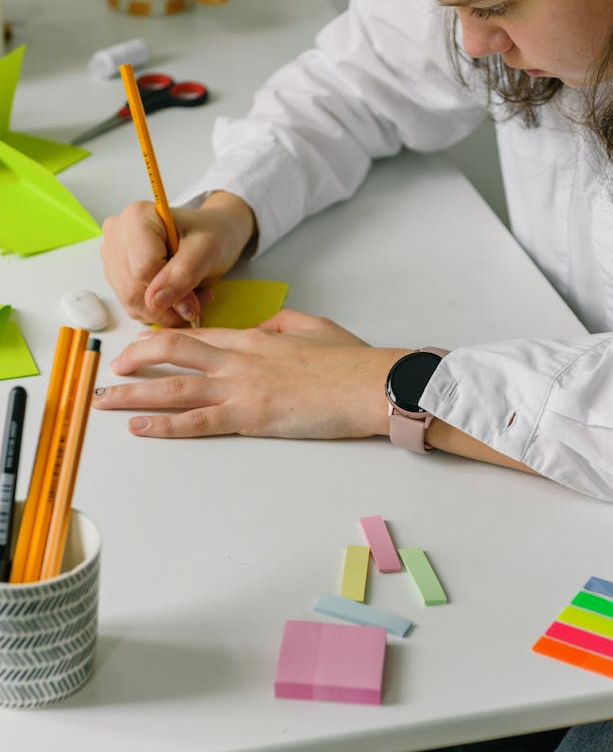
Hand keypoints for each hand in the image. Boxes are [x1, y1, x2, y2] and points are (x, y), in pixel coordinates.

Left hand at [93, 309, 407, 438]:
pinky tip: (139, 427)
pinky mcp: (250, 417)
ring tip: (105, 400)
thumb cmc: (348, 360)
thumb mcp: (312, 327)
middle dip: (134, 361)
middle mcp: (238, 360)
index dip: (162, 339)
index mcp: (253, 338)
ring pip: (174, 388)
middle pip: (172, 353)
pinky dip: (164, 425)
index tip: (141, 346)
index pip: (196, 335)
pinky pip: (197, 422)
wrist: (369, 384)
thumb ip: (280, 325)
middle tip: (111, 371)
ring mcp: (241, 388)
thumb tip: (261, 330)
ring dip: (134, 393)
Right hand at [100, 191, 256, 327]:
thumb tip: (156, 301)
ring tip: (192, 300)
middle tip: (197, 305)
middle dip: (168, 306)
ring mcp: (113, 253)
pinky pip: (132, 304)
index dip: (171, 292)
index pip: (143, 270)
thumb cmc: (212, 233)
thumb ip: (184, 274)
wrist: (213, 232)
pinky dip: (157, 310)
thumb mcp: (207, 250)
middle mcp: (117, 232)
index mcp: (137, 217)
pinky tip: (178, 298)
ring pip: (130, 301)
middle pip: (133, 289)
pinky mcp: (116, 272)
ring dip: (164, 311)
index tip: (198, 298)